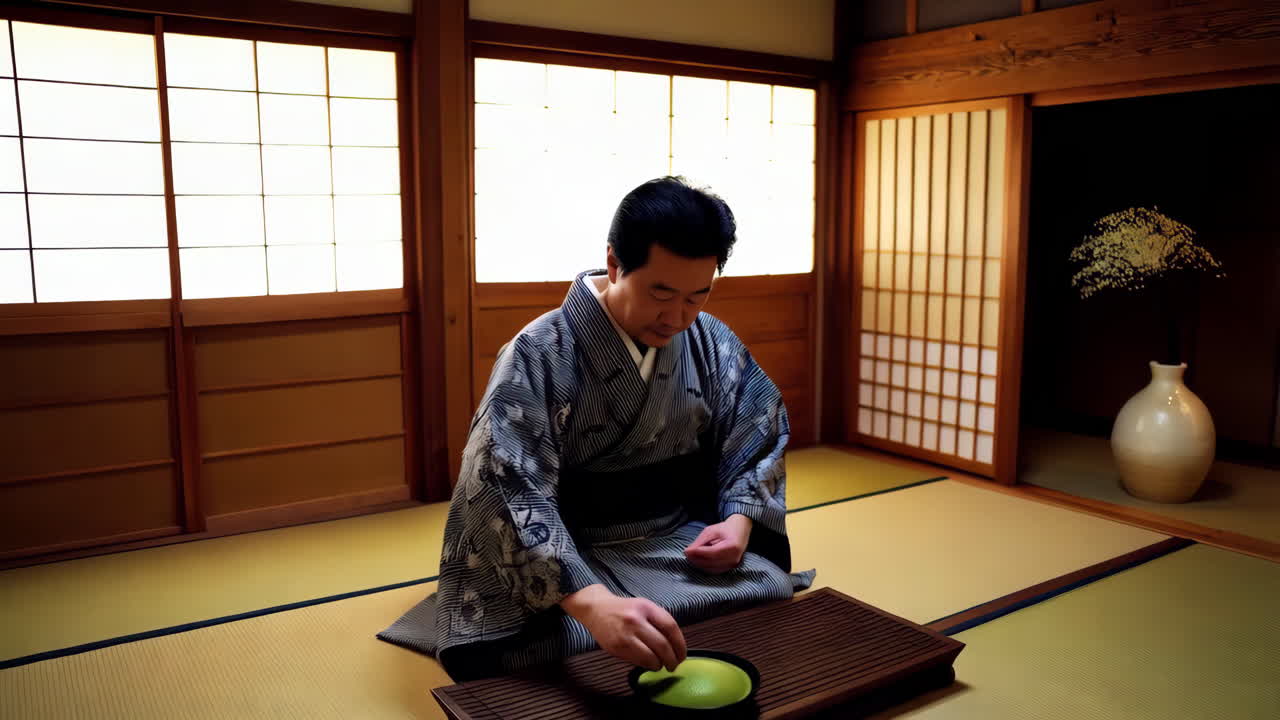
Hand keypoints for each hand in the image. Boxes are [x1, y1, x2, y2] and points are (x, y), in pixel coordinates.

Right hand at [561, 585, 686, 670]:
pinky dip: (647, 665)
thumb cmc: (624, 610)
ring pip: (650, 657)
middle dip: (672, 659)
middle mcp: (635, 620)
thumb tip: (676, 645)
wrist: (596, 609)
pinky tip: (648, 663)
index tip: (682, 654)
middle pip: (662, 645)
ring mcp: (625, 635)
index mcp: (646, 607)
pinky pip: (637, 661)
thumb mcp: (644, 606)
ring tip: (660, 664)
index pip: (671, 627)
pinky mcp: (616, 647)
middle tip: (674, 665)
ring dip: (659, 664)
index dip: (680, 644)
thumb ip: (659, 621)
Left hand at [683, 514, 751, 573]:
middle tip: (686, 554)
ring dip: (699, 564)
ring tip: (691, 557)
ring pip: (712, 569)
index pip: (712, 552)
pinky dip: (705, 567)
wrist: (740, 531)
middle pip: (711, 562)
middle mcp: (734, 558)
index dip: (698, 553)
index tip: (686, 551)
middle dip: (696, 559)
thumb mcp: (711, 531)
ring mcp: (733, 565)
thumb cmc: (725, 529)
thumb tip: (688, 552)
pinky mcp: (730, 568)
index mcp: (732, 546)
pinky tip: (698, 561)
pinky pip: (715, 571)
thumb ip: (700, 542)